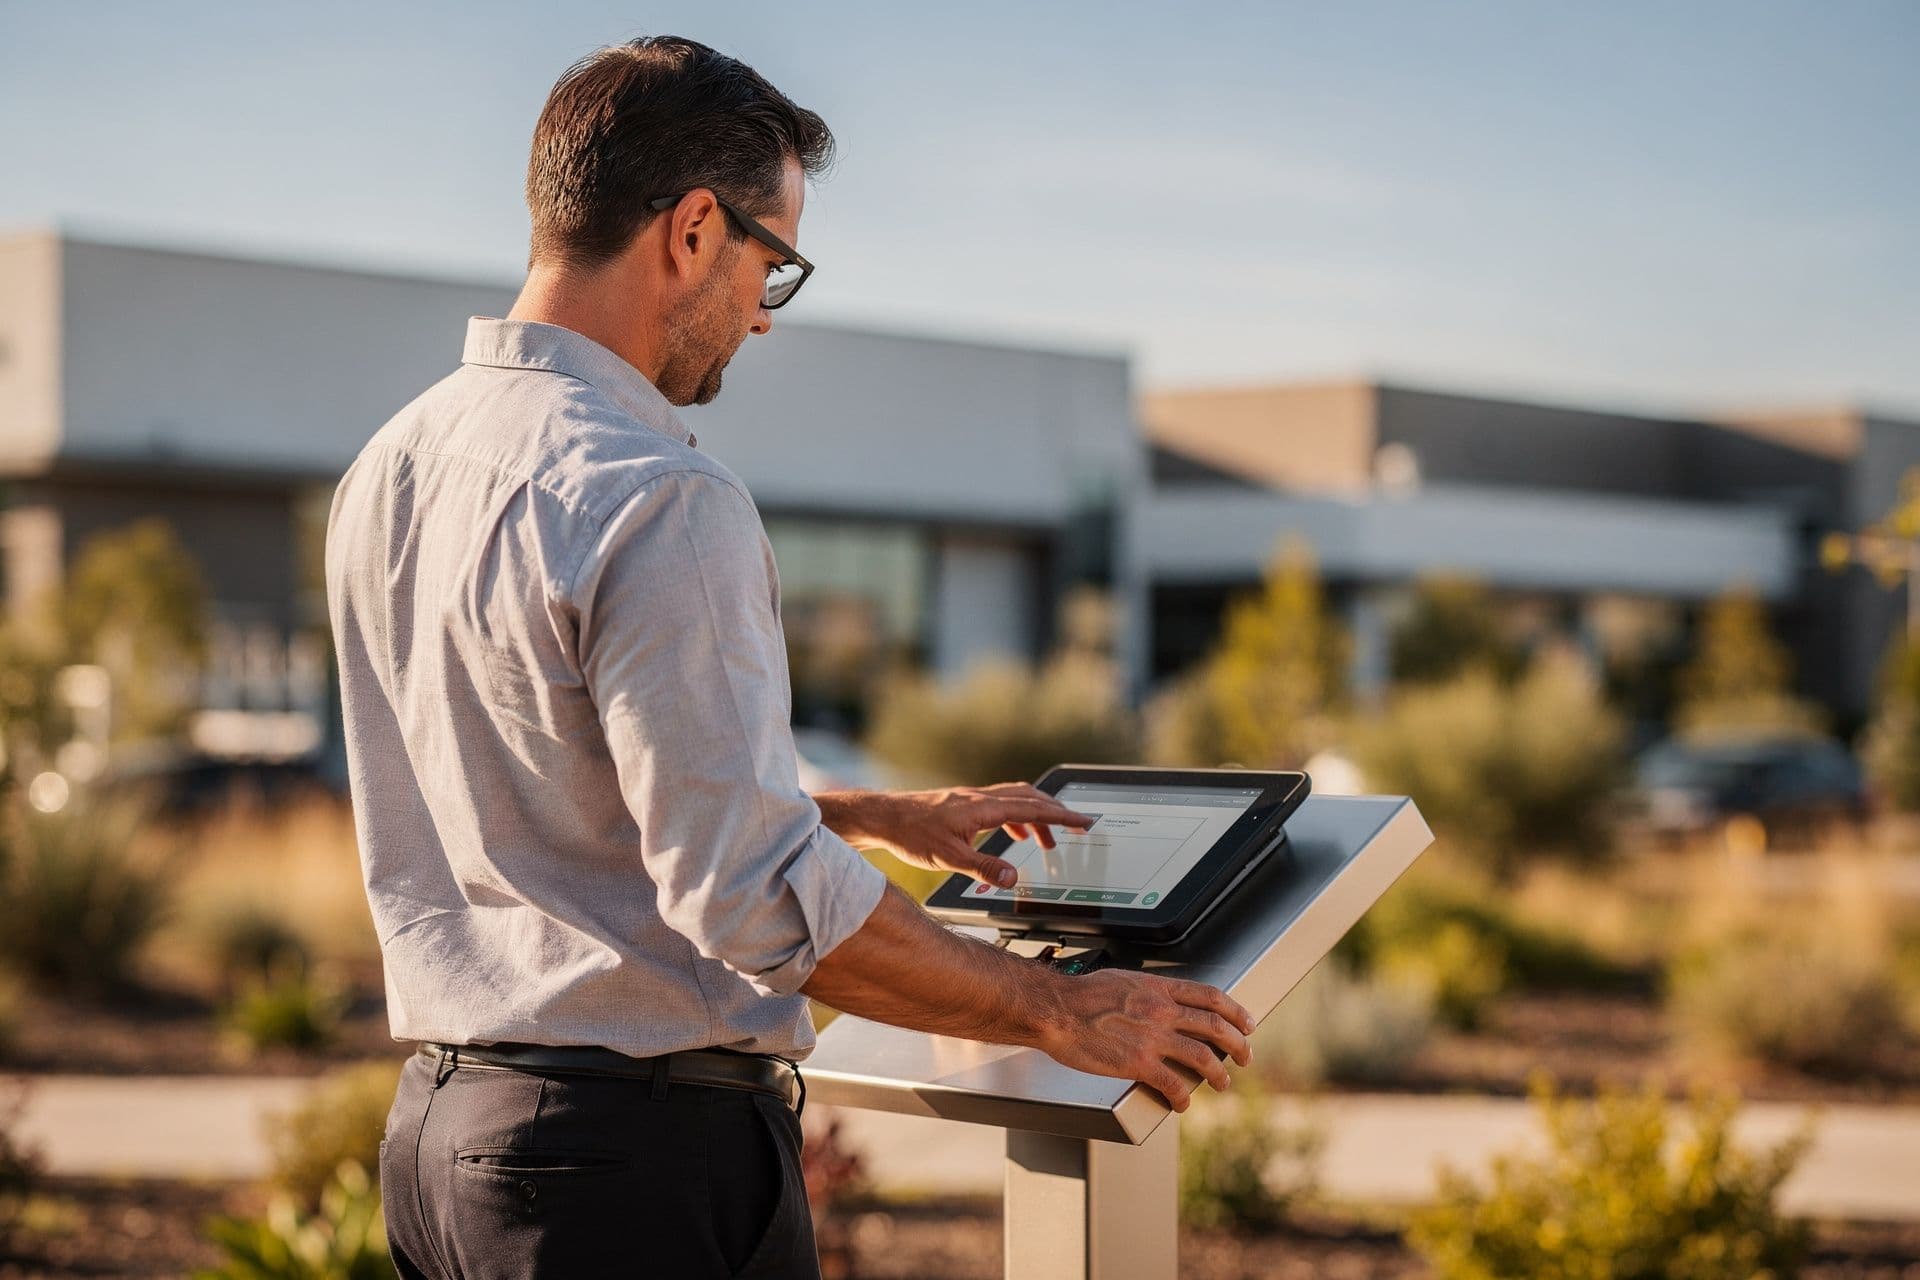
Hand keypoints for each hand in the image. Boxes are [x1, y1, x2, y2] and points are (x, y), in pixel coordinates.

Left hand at [814, 783, 1094, 887]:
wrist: (883, 817)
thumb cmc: (911, 834)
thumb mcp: (949, 858)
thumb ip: (984, 869)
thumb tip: (1014, 877)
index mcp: (983, 808)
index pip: (1033, 808)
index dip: (1063, 815)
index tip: (1085, 821)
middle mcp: (981, 798)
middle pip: (1030, 797)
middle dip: (1057, 813)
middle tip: (1077, 829)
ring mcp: (972, 798)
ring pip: (1016, 799)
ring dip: (1037, 817)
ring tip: (1048, 841)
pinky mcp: (963, 803)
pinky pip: (1001, 804)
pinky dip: (1017, 817)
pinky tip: (1013, 833)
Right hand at [1036, 969, 1253, 1111]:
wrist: (1056, 1010)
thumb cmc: (1079, 995)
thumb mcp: (1122, 980)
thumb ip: (1147, 991)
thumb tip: (1157, 998)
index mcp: (1158, 988)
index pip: (1210, 996)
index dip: (1235, 1011)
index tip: (1246, 1023)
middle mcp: (1162, 1011)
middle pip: (1215, 1026)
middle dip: (1237, 1044)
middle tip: (1245, 1057)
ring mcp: (1153, 1038)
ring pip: (1203, 1057)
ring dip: (1219, 1074)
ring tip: (1222, 1083)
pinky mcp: (1139, 1063)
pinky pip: (1173, 1084)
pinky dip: (1183, 1097)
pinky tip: (1181, 1104)